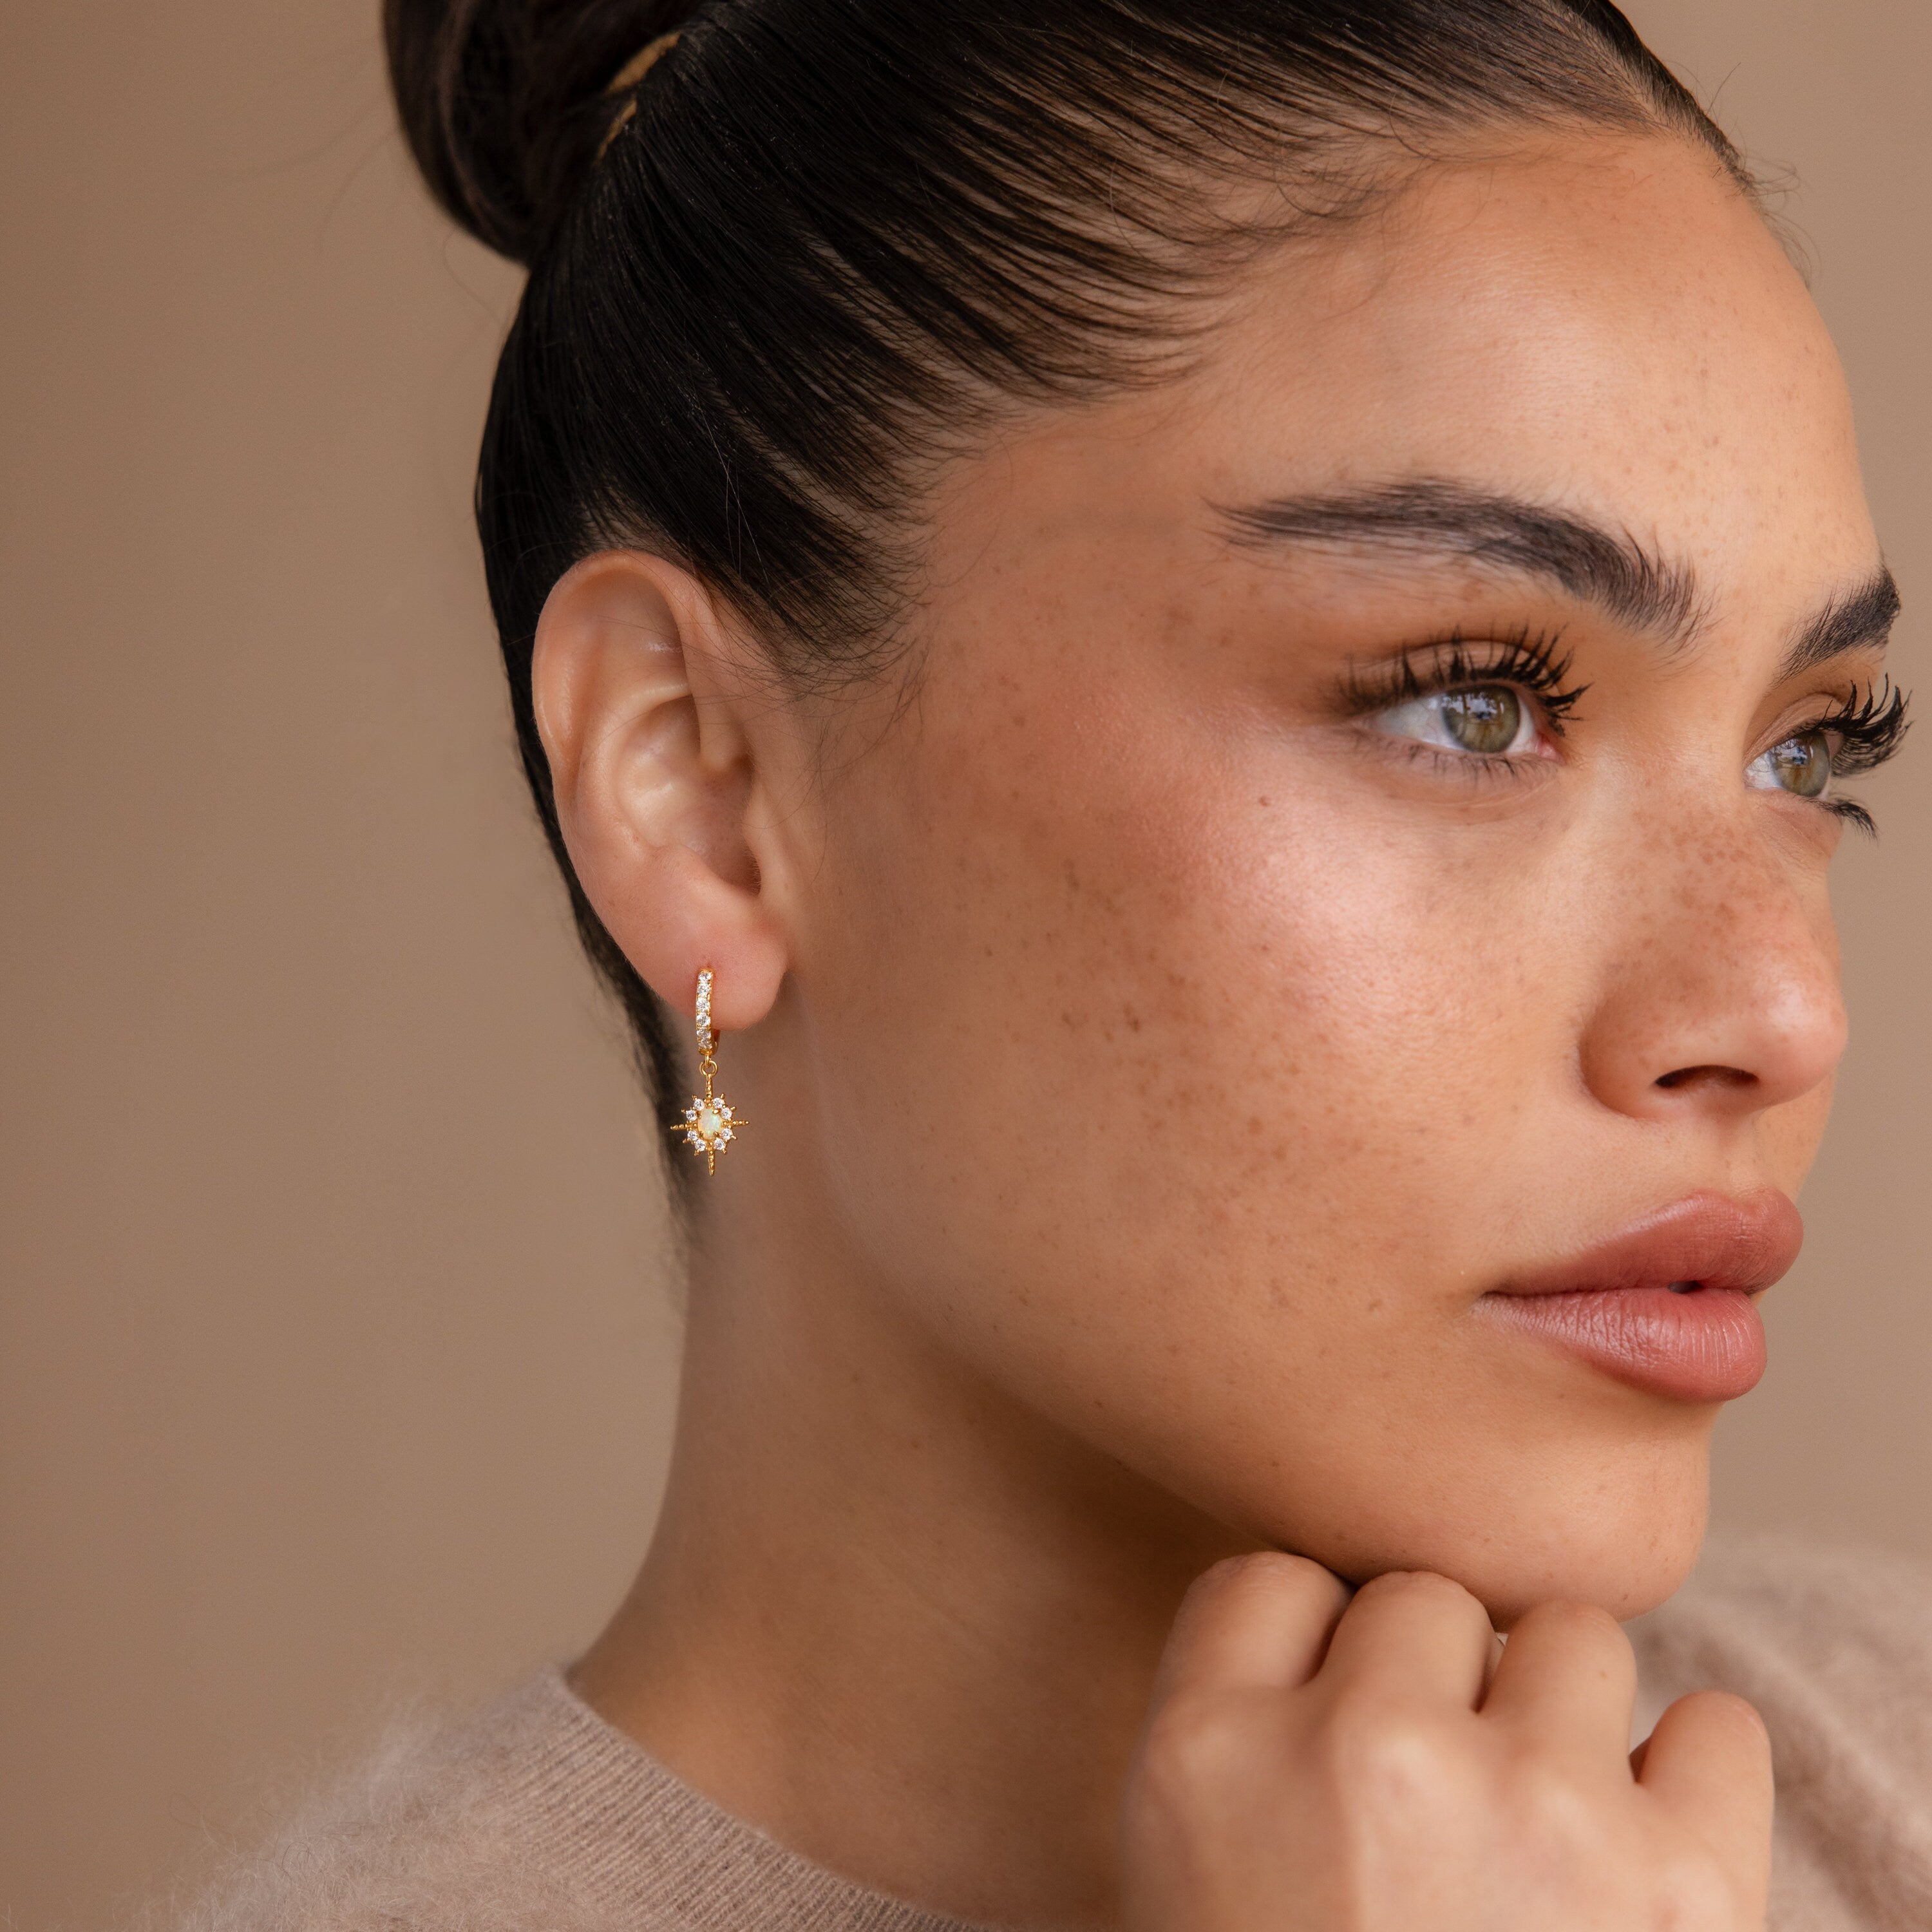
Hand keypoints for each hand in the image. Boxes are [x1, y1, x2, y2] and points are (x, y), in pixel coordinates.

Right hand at [1121, 1555, 1771, 1931]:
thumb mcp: (1188, 1892)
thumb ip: (1243, 1747)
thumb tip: (1343, 1643)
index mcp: (1211, 1762)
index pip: (1271, 1580)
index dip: (1309, 1652)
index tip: (1328, 1723)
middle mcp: (1364, 1754)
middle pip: (1422, 1599)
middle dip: (1434, 1687)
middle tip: (1437, 1805)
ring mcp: (1531, 1811)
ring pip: (1568, 1637)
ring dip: (1560, 1721)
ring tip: (1539, 1837)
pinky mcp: (1687, 1887)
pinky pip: (1716, 1725)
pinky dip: (1693, 1780)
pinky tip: (1639, 1859)